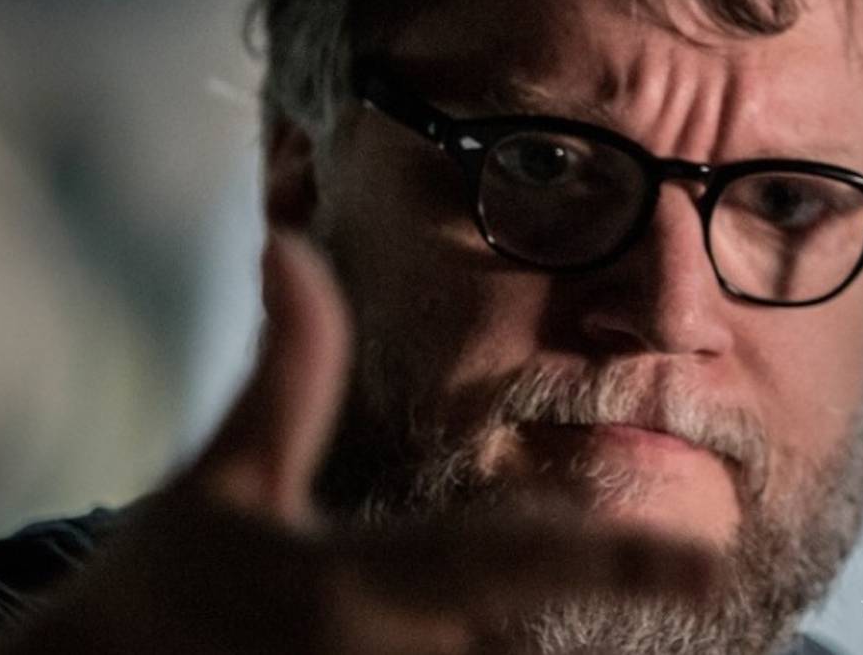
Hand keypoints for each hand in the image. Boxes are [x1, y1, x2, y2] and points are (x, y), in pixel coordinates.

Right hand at [0, 232, 713, 654]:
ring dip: (562, 643)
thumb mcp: (221, 480)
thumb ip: (285, 373)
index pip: (510, 561)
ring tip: (652, 619)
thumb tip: (291, 248)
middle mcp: (390, 653)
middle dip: (611, 613)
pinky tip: (542, 639)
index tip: (702, 557)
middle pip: (534, 638)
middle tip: (697, 582)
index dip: (613, 558)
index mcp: (360, 583)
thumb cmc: (160, 586)